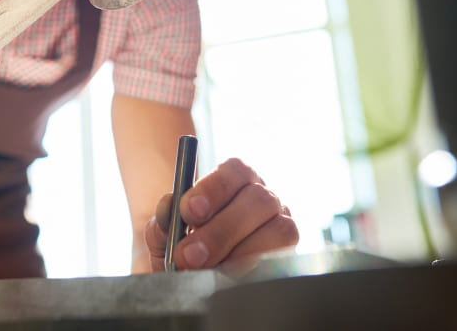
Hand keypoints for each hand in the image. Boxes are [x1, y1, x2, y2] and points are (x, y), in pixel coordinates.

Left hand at [144, 158, 298, 273]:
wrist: (194, 285)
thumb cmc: (183, 251)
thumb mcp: (166, 235)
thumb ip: (164, 219)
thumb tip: (168, 207)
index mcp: (236, 180)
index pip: (235, 170)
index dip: (214, 188)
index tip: (189, 211)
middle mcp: (265, 198)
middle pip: (258, 200)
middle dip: (221, 230)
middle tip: (188, 255)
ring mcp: (282, 225)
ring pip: (278, 229)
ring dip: (239, 253)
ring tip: (206, 272)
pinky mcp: (292, 256)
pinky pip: (283, 261)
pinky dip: (254, 271)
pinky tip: (228, 280)